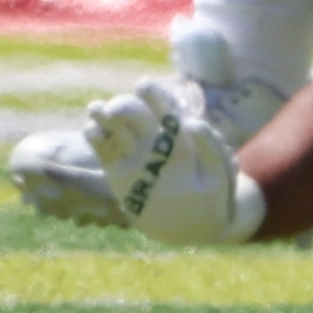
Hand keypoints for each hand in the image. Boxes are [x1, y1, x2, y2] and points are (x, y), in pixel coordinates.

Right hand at [82, 80, 265, 245]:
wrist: (195, 226)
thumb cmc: (213, 195)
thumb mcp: (220, 173)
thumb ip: (210, 148)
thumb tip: (192, 123)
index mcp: (178, 132)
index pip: (164, 105)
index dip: (154, 94)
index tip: (143, 86)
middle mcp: (153, 136)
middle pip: (134, 111)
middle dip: (124, 105)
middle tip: (116, 109)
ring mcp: (134, 152)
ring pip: (114, 125)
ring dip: (103, 114)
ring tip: (96, 110)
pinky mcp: (117, 169)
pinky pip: (103, 149)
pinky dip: (95, 137)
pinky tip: (92, 131)